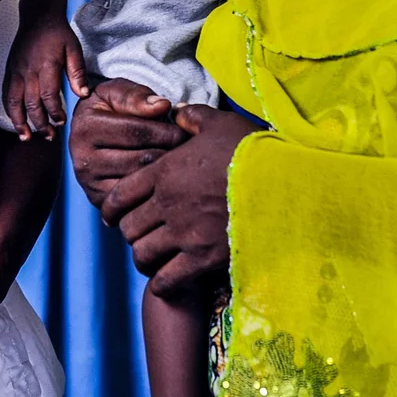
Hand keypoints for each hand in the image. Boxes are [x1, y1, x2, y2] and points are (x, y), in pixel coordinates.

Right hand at [4, 12, 88, 139]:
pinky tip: (16, 120)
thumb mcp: (74, 49)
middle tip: (49, 136)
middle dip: (39, 123)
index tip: (61, 122)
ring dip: (19, 122)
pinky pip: (6, 94)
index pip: (48, 95)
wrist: (38, 16)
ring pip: (14, 102)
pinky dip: (10, 110)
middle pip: (31, 103)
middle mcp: (28, 70)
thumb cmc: (58, 33)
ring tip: (26, 137)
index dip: (54, 112)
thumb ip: (78, 72)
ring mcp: (16, 71)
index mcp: (46, 65)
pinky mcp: (9, 71)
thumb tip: (83, 94)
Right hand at [67, 78, 182, 210]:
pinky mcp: (99, 201)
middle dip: (170, 152)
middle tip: (189, 149)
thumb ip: (136, 94)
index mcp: (85, 127)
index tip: (185, 130)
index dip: (167, 130)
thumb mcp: (116, 90)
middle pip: (141, 159)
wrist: (89, 133)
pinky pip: (135, 200)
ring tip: (180, 162)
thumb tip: (162, 106)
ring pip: (141, 182)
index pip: (137, 132)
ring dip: (165, 172)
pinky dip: (153, 190)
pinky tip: (164, 178)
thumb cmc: (108, 108)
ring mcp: (90, 184)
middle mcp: (82, 158)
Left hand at [103, 105, 257, 299]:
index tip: (111, 216)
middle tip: (142, 235)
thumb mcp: (220, 123)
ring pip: (142, 254)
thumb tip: (175, 113)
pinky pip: (165, 279)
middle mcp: (167, 203)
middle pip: (128, 227)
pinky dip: (162, 283)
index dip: (110, 208)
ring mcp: (183, 233)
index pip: (119, 194)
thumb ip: (192, 117)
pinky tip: (169, 279)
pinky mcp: (202, 258)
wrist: (285, 183)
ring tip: (153, 258)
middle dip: (131, 232)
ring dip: (145, 257)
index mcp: (165, 172)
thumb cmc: (252, 151)